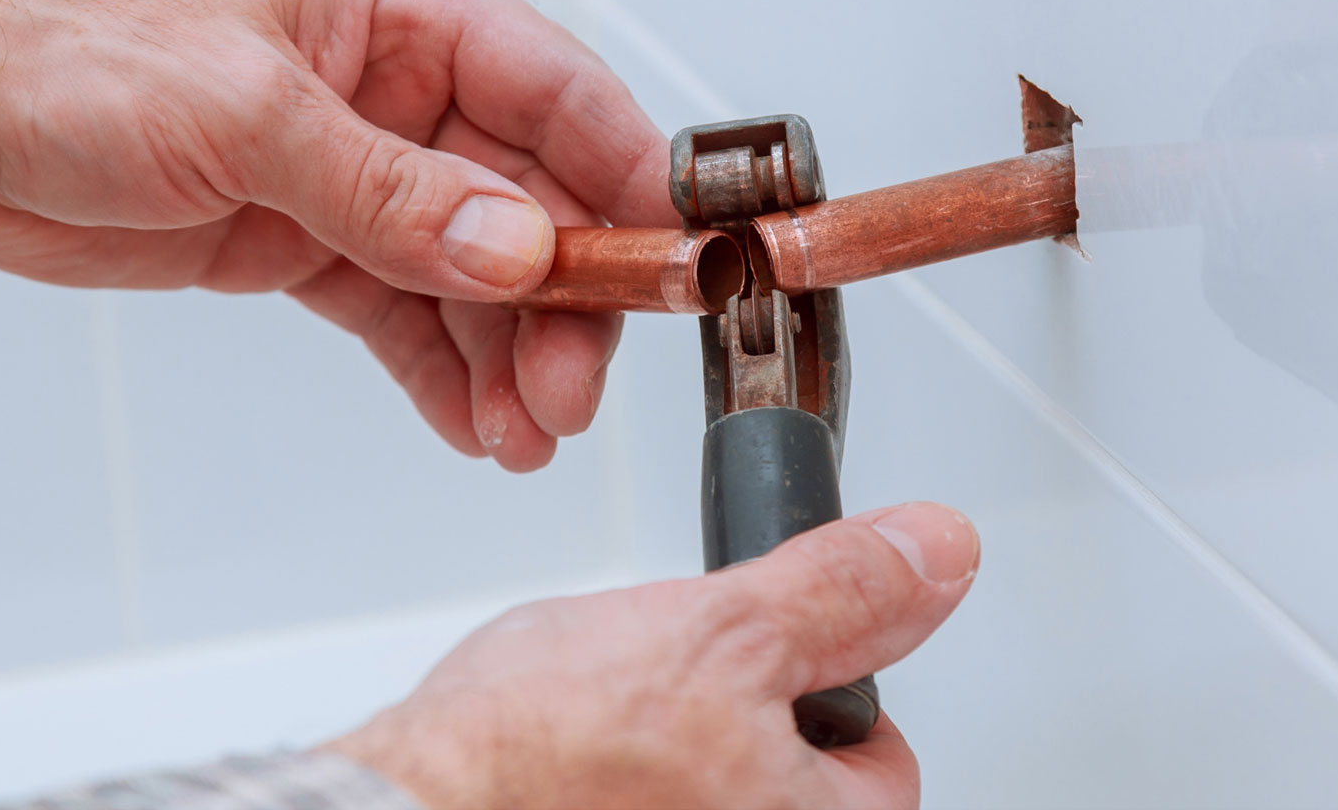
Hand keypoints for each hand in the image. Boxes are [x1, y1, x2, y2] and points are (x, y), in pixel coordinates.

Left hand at [0, 0, 674, 468]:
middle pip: (528, 196)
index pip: (553, 88)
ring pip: (472, 268)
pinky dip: (442, 369)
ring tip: (523, 431)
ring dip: (506, 353)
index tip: (676, 261)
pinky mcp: (307, 238)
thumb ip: (390, 193)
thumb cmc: (62, 45)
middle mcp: (393, 80)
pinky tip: (471, 423)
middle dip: (559, 299)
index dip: (625, 178)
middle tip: (570, 390)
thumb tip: (515, 247)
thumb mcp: (243, 112)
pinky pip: (403, 309)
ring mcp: (354, 165)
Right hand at [325, 502, 980, 809]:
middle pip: (791, 778)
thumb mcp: (720, 631)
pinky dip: (617, 784)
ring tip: (601, 730)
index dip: (811, 684)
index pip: (880, 759)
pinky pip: (641, 803)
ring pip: (709, 792)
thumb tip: (937, 553)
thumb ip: (840, 593)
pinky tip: (571, 765)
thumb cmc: (533, 762)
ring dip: (669, 751)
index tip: (748, 662)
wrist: (400, 809)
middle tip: (659, 696)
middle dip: (733, 720)